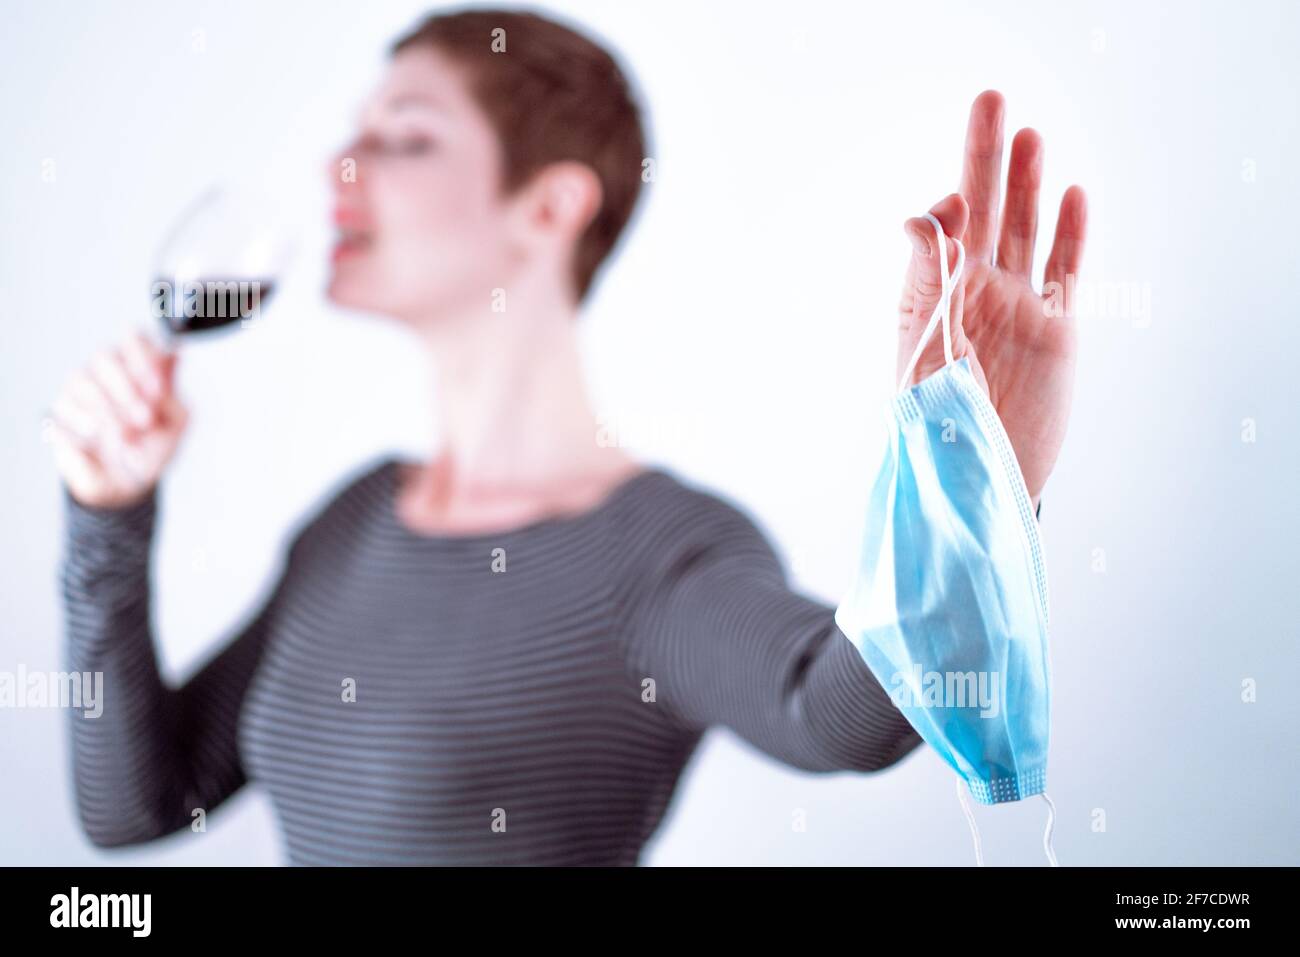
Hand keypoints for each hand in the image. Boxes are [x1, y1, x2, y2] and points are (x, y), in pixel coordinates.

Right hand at [48, 332, 188, 508]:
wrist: (128, 484)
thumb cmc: (153, 447)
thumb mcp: (175, 422)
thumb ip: (172, 389)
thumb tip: (177, 353)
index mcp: (139, 367)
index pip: (134, 338)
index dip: (143, 357)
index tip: (157, 389)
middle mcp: (108, 372)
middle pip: (105, 355)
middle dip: (126, 388)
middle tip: (144, 418)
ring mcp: (81, 389)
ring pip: (82, 378)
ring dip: (109, 410)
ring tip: (128, 435)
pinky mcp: (61, 410)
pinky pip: (65, 405)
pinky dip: (87, 422)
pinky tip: (98, 437)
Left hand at [897, 90, 1086, 503]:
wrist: (982, 478)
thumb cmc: (938, 426)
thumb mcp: (922, 353)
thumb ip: (924, 283)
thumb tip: (922, 218)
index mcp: (932, 297)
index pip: (941, 231)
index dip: (948, 204)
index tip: (953, 205)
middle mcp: (974, 293)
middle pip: (984, 211)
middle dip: (986, 157)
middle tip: (991, 100)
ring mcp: (1017, 306)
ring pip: (1025, 228)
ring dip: (1027, 183)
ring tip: (1028, 134)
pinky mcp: (1056, 327)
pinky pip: (1066, 268)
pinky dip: (1071, 231)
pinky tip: (1073, 193)